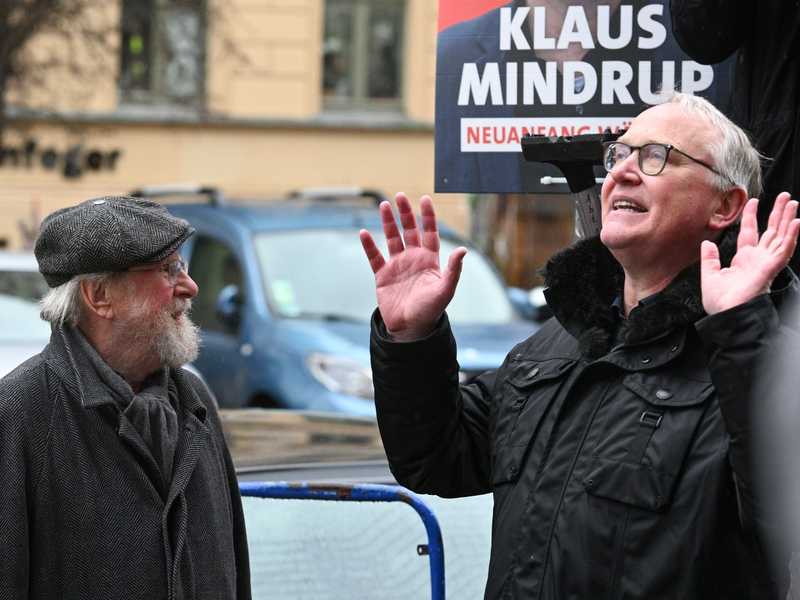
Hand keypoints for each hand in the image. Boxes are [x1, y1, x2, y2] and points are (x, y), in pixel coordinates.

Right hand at [360, 193, 466, 340]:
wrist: (411, 328)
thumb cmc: (430, 310)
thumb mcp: (445, 290)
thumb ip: (453, 269)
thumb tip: (462, 250)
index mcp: (429, 260)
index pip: (429, 232)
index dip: (427, 216)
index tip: (425, 199)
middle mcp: (413, 259)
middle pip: (409, 230)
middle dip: (405, 213)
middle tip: (400, 196)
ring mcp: (397, 266)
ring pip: (392, 239)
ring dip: (388, 223)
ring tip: (383, 205)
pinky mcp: (382, 275)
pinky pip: (374, 257)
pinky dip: (369, 246)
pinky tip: (364, 233)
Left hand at [701, 193, 799, 314]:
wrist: (725, 316)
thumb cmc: (720, 303)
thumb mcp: (710, 276)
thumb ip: (709, 259)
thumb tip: (706, 243)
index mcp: (743, 260)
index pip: (750, 232)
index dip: (752, 216)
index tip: (753, 201)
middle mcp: (757, 259)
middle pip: (771, 231)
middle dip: (778, 214)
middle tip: (785, 196)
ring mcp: (766, 263)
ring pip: (781, 236)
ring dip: (788, 219)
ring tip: (793, 203)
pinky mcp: (771, 269)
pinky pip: (784, 249)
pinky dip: (791, 235)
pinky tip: (796, 222)